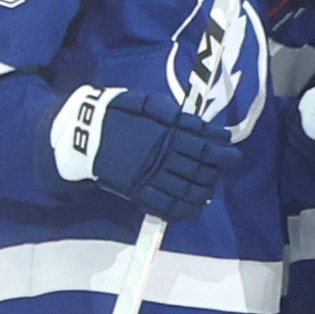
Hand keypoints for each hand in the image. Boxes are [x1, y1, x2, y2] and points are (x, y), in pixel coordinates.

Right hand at [63, 88, 236, 220]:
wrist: (80, 132)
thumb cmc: (115, 112)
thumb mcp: (145, 102)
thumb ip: (175, 114)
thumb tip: (203, 126)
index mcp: (165, 135)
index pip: (205, 150)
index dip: (224, 155)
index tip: (233, 155)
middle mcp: (161, 158)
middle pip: (200, 172)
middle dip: (216, 173)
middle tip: (220, 171)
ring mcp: (149, 177)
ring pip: (186, 191)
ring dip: (203, 193)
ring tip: (208, 190)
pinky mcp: (136, 191)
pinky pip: (165, 207)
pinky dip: (183, 211)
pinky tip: (193, 209)